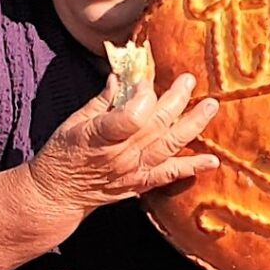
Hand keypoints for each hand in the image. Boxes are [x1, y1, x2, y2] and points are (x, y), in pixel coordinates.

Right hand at [26, 72, 219, 217]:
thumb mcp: (73, 121)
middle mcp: (120, 154)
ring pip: (169, 146)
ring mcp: (133, 171)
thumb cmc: (61, 153)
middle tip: (189, 79)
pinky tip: (212, 160)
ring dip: (193, 125)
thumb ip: (101, 100)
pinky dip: (192, 168)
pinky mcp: (140, 184)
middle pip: (156, 125)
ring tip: (211, 107)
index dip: (143, 95)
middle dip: (176, 99)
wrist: (57, 194)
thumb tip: (121, 75)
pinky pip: (170, 175)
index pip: (130, 116)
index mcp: (99, 135)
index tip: (146, 79)